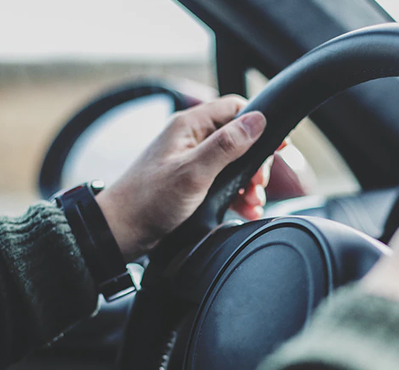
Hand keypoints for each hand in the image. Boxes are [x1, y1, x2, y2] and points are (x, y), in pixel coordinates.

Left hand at [96, 96, 268, 260]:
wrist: (120, 232)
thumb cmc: (148, 200)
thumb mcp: (194, 172)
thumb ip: (226, 145)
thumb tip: (257, 120)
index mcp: (188, 126)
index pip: (234, 108)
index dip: (259, 124)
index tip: (277, 146)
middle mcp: (190, 140)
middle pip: (238, 138)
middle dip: (254, 163)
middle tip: (257, 185)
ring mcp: (190, 162)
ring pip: (232, 164)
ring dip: (248, 183)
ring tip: (253, 203)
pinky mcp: (190, 184)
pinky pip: (222, 183)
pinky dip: (237, 195)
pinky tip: (245, 210)